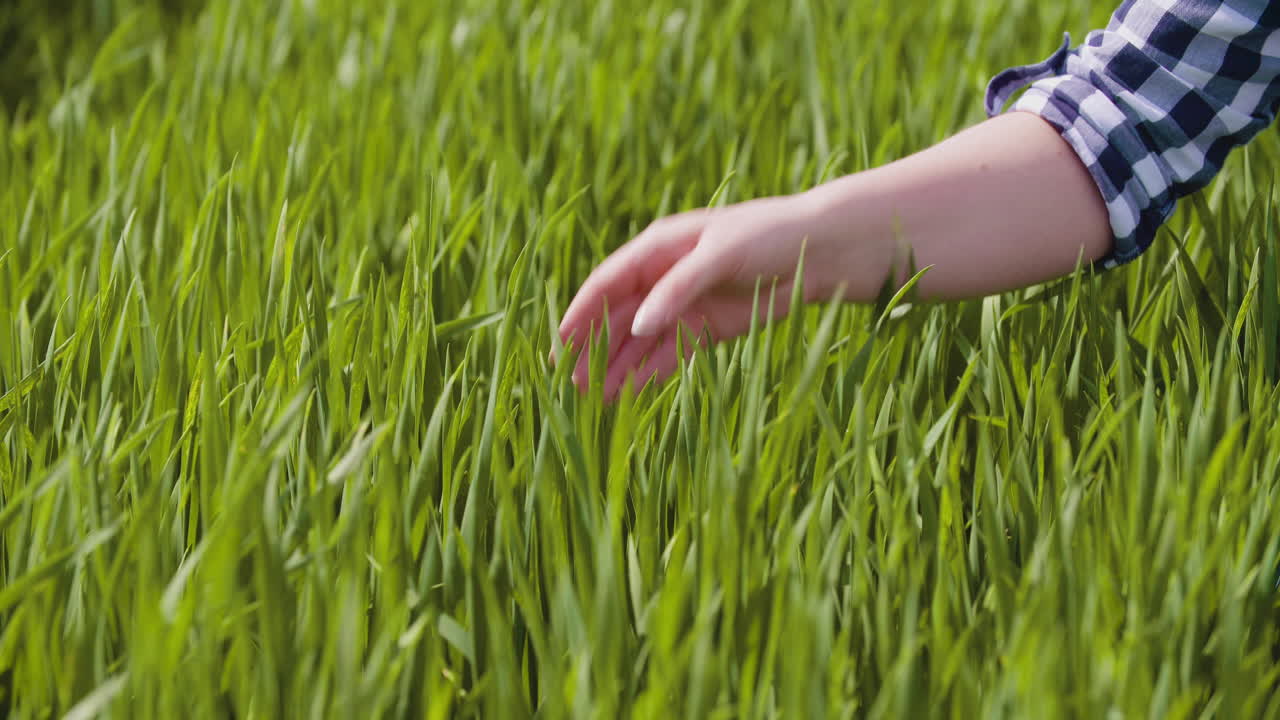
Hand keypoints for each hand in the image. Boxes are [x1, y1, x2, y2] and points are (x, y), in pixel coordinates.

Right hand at [556, 193, 842, 397]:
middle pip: (617, 316)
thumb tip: (637, 326)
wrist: (821, 251)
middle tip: (568, 380)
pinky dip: (646, 374)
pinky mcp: (705, 330)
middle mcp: (663, 278)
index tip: (560, 340)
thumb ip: (677, 289)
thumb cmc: (768, 235)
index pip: (608, 282)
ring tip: (591, 398)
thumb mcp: (720, 254)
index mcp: (658, 248)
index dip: (582, 311)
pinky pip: (667, 355)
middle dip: (592, 347)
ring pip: (638, 341)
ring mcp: (683, 306)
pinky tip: (627, 395)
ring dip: (615, 367)